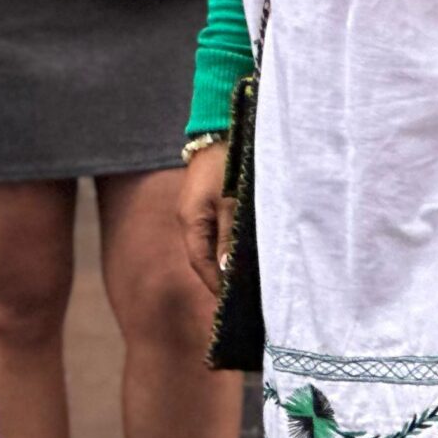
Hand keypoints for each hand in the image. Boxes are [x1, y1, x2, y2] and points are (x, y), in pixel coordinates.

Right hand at [179, 139, 232, 295]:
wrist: (220, 132)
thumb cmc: (227, 167)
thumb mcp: (231, 204)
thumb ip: (228, 238)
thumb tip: (227, 272)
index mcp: (190, 221)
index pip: (201, 263)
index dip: (217, 285)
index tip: (236, 305)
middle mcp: (188, 220)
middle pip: (203, 258)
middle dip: (222, 279)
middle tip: (245, 299)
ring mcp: (195, 212)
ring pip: (210, 247)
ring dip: (226, 264)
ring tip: (248, 281)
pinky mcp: (205, 205)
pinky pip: (214, 235)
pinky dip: (227, 249)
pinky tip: (243, 255)